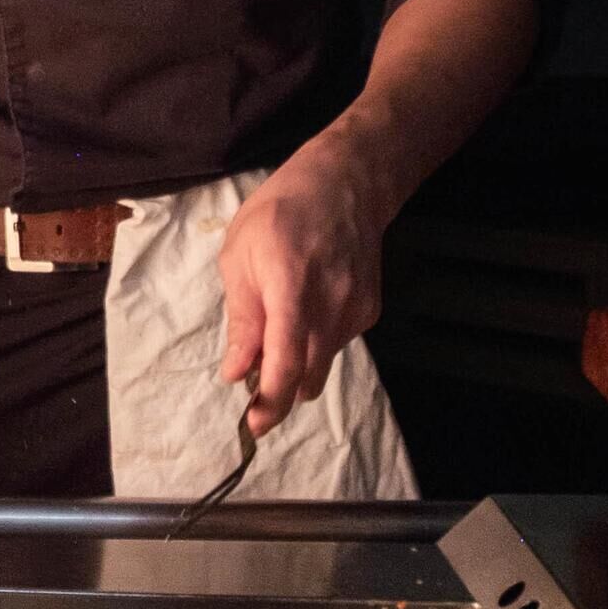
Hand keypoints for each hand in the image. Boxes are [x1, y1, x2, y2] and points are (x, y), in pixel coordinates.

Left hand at [214, 141, 389, 438]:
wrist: (345, 184)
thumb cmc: (279, 213)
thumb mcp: (240, 256)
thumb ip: (242, 319)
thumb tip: (237, 372)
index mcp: (291, 289)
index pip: (286, 362)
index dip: (270, 401)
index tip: (253, 424)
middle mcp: (332, 306)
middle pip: (308, 379)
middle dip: (279, 392)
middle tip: (253, 378)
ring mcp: (357, 311)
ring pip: (323, 364)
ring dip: (297, 366)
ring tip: (277, 329)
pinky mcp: (371, 311)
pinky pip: (337, 344)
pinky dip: (316, 343)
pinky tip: (307, 308)